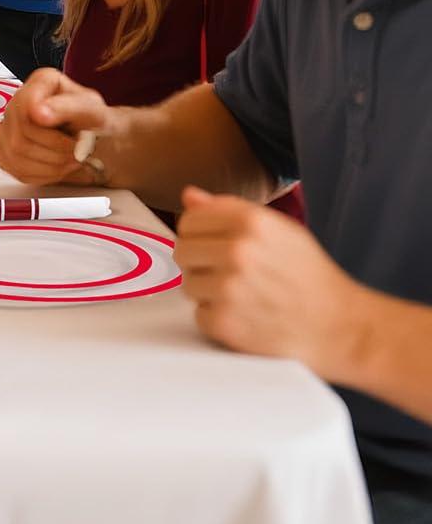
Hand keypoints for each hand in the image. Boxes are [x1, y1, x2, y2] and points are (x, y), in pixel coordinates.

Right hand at [0, 67, 110, 185]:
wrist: (94, 144)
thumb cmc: (93, 124)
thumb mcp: (92, 111)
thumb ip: (68, 107)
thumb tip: (37, 110)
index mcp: (41, 83)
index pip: (26, 105)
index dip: (44, 123)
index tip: (68, 134)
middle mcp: (17, 102)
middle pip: (22, 133)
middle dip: (56, 148)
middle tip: (77, 150)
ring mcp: (6, 128)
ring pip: (17, 154)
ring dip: (52, 163)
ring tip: (70, 158)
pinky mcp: (4, 152)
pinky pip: (16, 169)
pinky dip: (43, 173)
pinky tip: (56, 164)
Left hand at [176, 187, 364, 375]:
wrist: (341, 327)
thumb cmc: (310, 276)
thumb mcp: (279, 230)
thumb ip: (229, 209)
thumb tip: (189, 196)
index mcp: (250, 221)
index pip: (189, 220)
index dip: (200, 235)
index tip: (216, 246)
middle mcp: (237, 251)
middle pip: (182, 251)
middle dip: (201, 263)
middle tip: (231, 274)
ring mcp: (229, 288)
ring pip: (188, 284)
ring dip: (209, 293)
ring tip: (243, 295)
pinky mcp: (225, 323)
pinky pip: (199, 315)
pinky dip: (218, 320)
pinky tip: (246, 316)